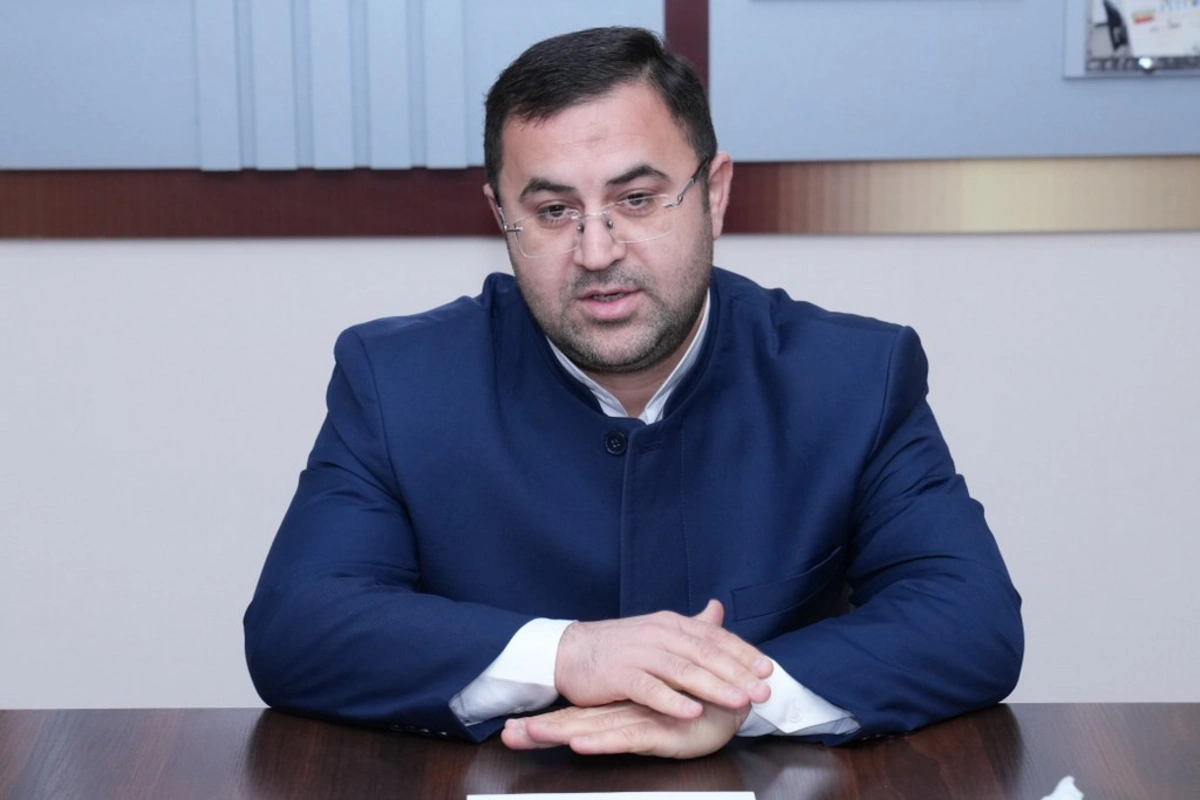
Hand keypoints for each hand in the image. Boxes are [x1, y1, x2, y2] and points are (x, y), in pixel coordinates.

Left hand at [502, 700, 749, 758]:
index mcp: (625, 707)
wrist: (745, 695)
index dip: (548, 720)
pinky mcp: (662, 729)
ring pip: (595, 727)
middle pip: (578, 721)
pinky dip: (603, 741)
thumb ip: (648, 696)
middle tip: (506, 736)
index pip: (580, 714)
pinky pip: (627, 736)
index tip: (511, 729)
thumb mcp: (670, 704)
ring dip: (561, 732)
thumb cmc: (706, 701)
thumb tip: (628, 699)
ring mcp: (643, 719)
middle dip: (542, 729)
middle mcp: (628, 711)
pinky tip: (580, 745)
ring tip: (529, 736)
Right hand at [553, 599, 771, 719]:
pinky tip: (692, 712)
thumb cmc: (617, 646)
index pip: (714, 637)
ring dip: (715, 686)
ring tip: (740, 701)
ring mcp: (639, 654)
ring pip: (684, 670)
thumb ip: (690, 626)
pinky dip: (672, 701)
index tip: (767, 669)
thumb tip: (717, 609)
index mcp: (671, 624)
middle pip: (705, 653)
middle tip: (764, 689)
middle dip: (738, 672)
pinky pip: (650, 689)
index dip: (742, 652)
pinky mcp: (620, 675)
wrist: (570, 651)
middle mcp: (659, 635)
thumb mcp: (657, 631)